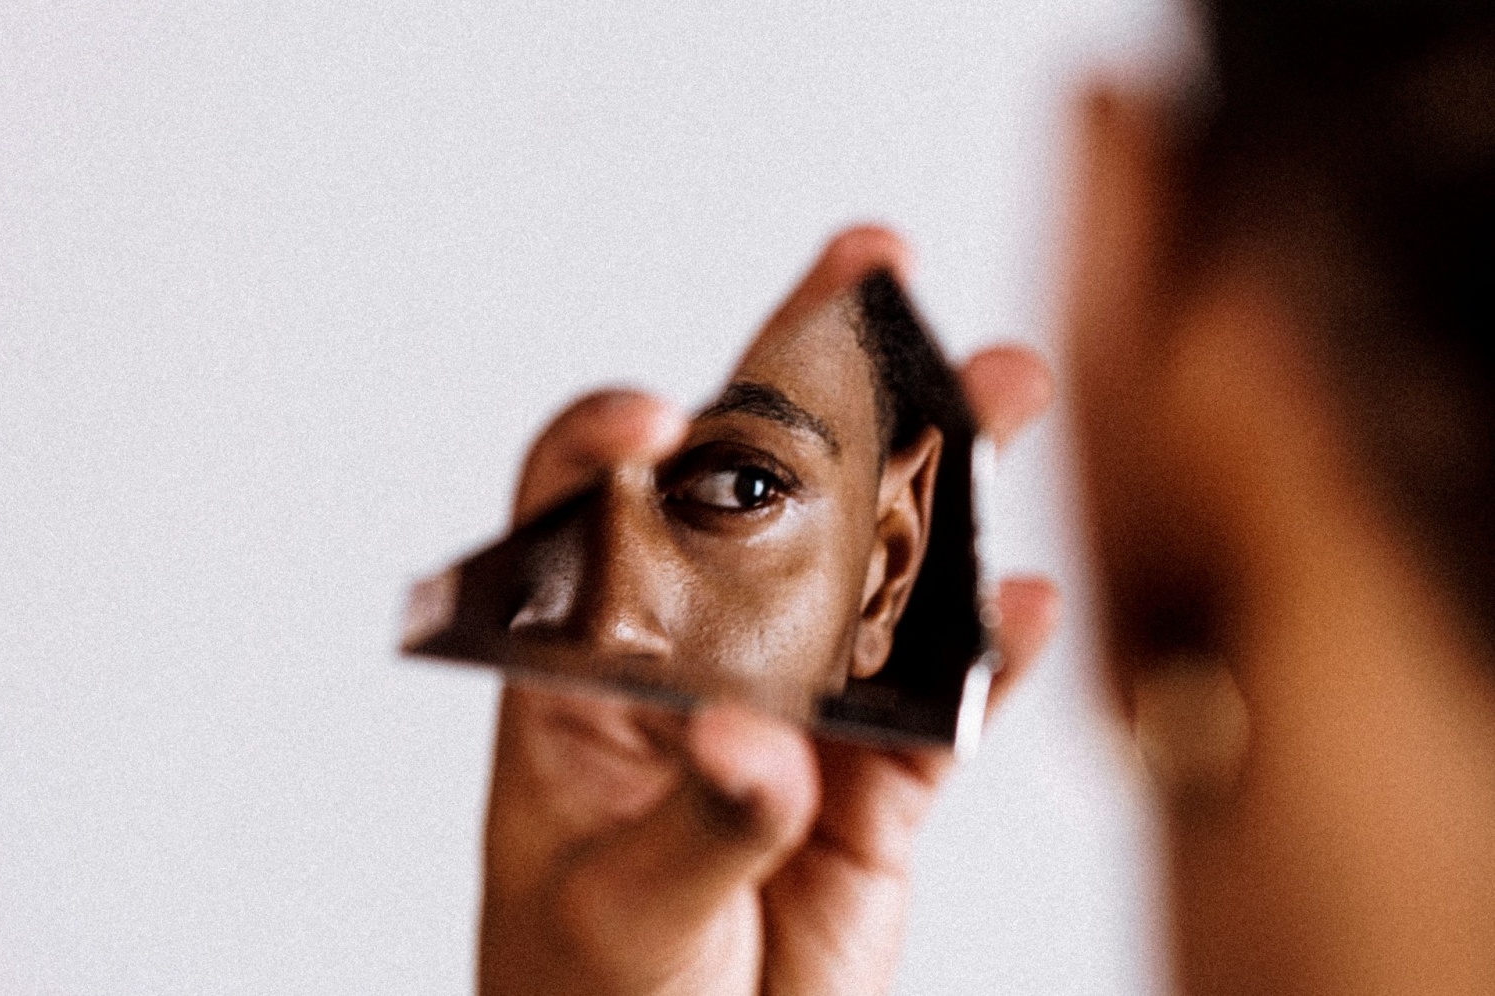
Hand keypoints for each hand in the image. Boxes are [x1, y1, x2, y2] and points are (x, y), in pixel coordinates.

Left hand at [478, 228, 1058, 995]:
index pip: (582, 512)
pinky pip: (942, 696)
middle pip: (756, 487)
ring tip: (1000, 389)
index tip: (652, 418)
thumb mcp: (614, 910)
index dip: (609, 439)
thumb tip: (756, 737)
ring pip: (874, 568)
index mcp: (589, 670)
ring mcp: (798, 708)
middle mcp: (698, 660)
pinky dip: (990, 652)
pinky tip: (1029, 601)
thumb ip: (695, 819)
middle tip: (872, 271)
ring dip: (938, 481)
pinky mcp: (878, 780)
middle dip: (813, 377)